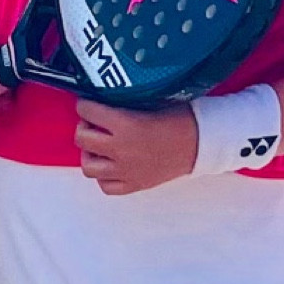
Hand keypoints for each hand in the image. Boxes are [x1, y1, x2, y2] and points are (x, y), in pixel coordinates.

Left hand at [73, 98, 197, 196]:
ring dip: (90, 153)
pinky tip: (112, 165)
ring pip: (88, 166)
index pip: (87, 111)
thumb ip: (124, 102)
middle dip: (84, 126)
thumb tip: (101, 97)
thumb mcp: (150, 101)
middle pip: (82, 138)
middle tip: (93, 123)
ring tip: (99, 147)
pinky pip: (105, 186)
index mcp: (125, 124)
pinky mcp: (134, 185)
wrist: (201, 142)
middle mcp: (121, 149)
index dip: (85, 104)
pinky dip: (104, 176)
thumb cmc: (179, 118)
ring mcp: (126, 171)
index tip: (88, 103)